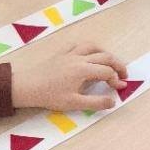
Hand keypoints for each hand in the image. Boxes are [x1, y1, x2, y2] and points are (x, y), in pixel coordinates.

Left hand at [11, 43, 127, 111]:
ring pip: (92, 47)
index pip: (107, 71)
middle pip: (104, 56)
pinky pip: (77, 45)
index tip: (120, 88)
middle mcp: (79, 58)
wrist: (26, 87)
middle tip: (124, 75)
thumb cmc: (49, 96)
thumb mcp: (74, 103)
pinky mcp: (60, 54)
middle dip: (117, 65)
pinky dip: (87, 48)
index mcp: (83, 70)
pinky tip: (88, 55)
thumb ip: (96, 102)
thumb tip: (113, 101)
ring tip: (110, 62)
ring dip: (104, 53)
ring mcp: (69, 54)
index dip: (116, 80)